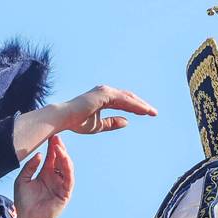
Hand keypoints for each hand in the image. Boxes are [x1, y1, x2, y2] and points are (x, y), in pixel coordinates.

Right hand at [13, 85, 156, 159]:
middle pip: (128, 98)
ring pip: (128, 98)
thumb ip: (112, 123)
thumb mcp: (99, 125)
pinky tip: (144, 111)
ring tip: (152, 112)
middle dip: (141, 105)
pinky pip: (124, 100)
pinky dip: (135, 105)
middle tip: (153, 112)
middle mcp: (105, 92)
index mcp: (103, 98)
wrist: (63, 119)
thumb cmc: (77, 122)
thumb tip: (127, 121)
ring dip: (141, 105)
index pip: (123, 102)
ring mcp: (105, 91)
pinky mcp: (104, 94)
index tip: (146, 114)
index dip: (135, 108)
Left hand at [14, 135, 73, 217]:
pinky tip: (63, 159)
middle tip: (56, 137)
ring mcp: (61, 184)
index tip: (52, 136)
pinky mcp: (66, 192)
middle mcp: (55, 177)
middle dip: (59, 148)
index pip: (51, 158)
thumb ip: (30, 167)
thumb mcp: (22, 180)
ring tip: (59, 146)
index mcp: (45, 174)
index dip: (52, 147)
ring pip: (66, 167)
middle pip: (60, 160)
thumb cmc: (24, 202)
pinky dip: (67, 167)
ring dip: (64, 156)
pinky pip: (69, 178)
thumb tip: (40, 155)